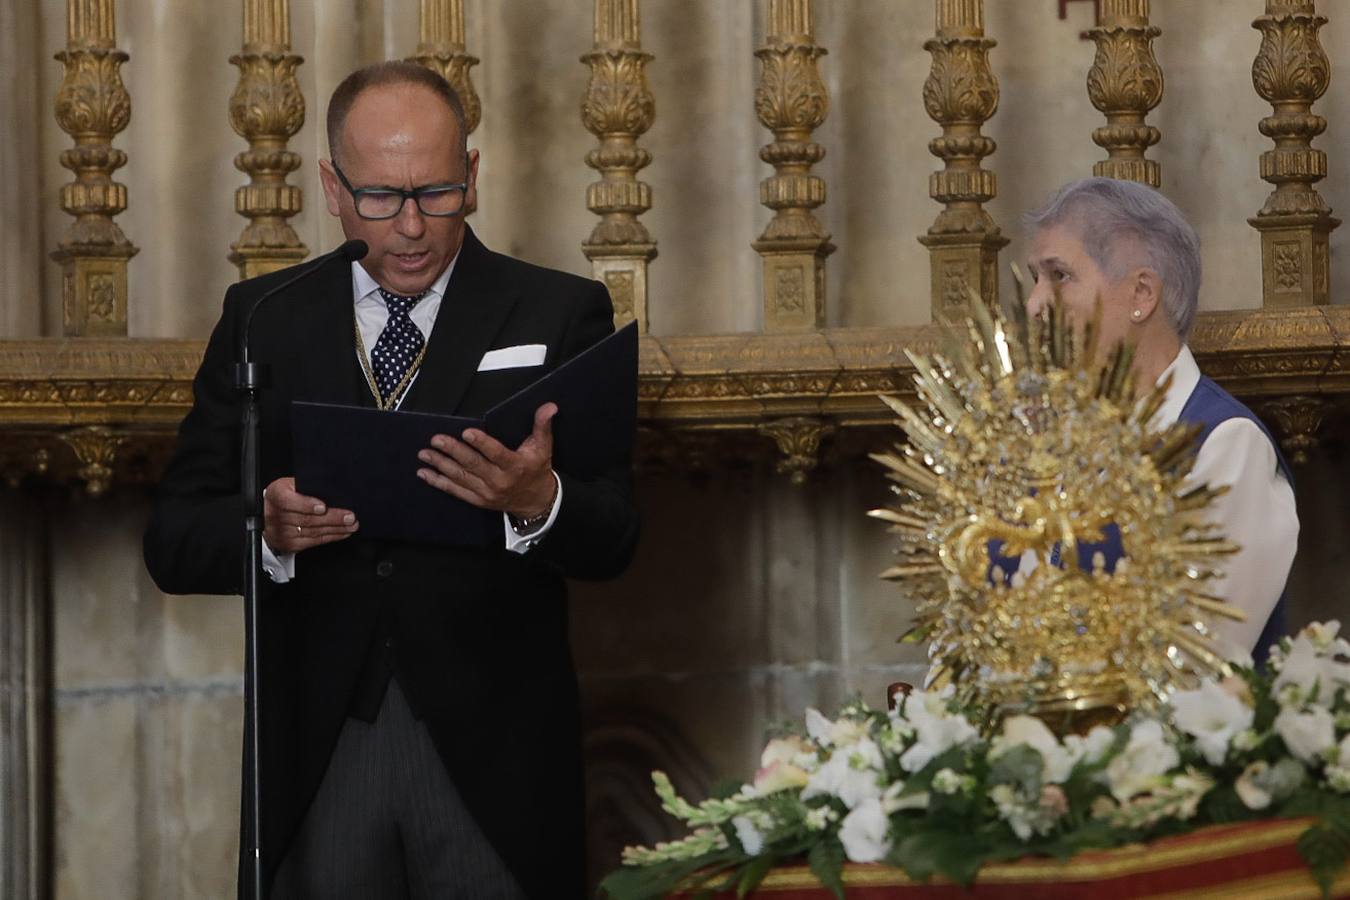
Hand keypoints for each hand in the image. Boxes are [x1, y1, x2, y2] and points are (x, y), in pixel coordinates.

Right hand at [262, 477, 358, 552]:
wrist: (268, 515)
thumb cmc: (286, 495)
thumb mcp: (291, 484)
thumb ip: (306, 485)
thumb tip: (332, 487)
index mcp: (275, 494)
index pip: (287, 501)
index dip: (306, 504)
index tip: (323, 506)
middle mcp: (275, 515)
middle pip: (306, 519)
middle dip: (332, 518)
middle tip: (349, 516)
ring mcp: (282, 532)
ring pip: (313, 531)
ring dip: (336, 528)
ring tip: (351, 524)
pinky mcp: (290, 544)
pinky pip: (314, 541)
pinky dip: (331, 536)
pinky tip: (342, 532)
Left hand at [417, 403, 557, 516]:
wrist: (536, 502)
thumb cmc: (537, 470)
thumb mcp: (543, 447)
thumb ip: (542, 425)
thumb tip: (549, 406)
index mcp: (515, 466)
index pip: (496, 454)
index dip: (481, 443)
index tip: (466, 432)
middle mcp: (499, 481)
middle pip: (473, 464)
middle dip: (453, 451)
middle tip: (436, 439)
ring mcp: (486, 492)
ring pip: (460, 477)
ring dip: (441, 465)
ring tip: (425, 453)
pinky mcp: (478, 500)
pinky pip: (456, 491)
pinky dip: (439, 482)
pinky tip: (425, 473)